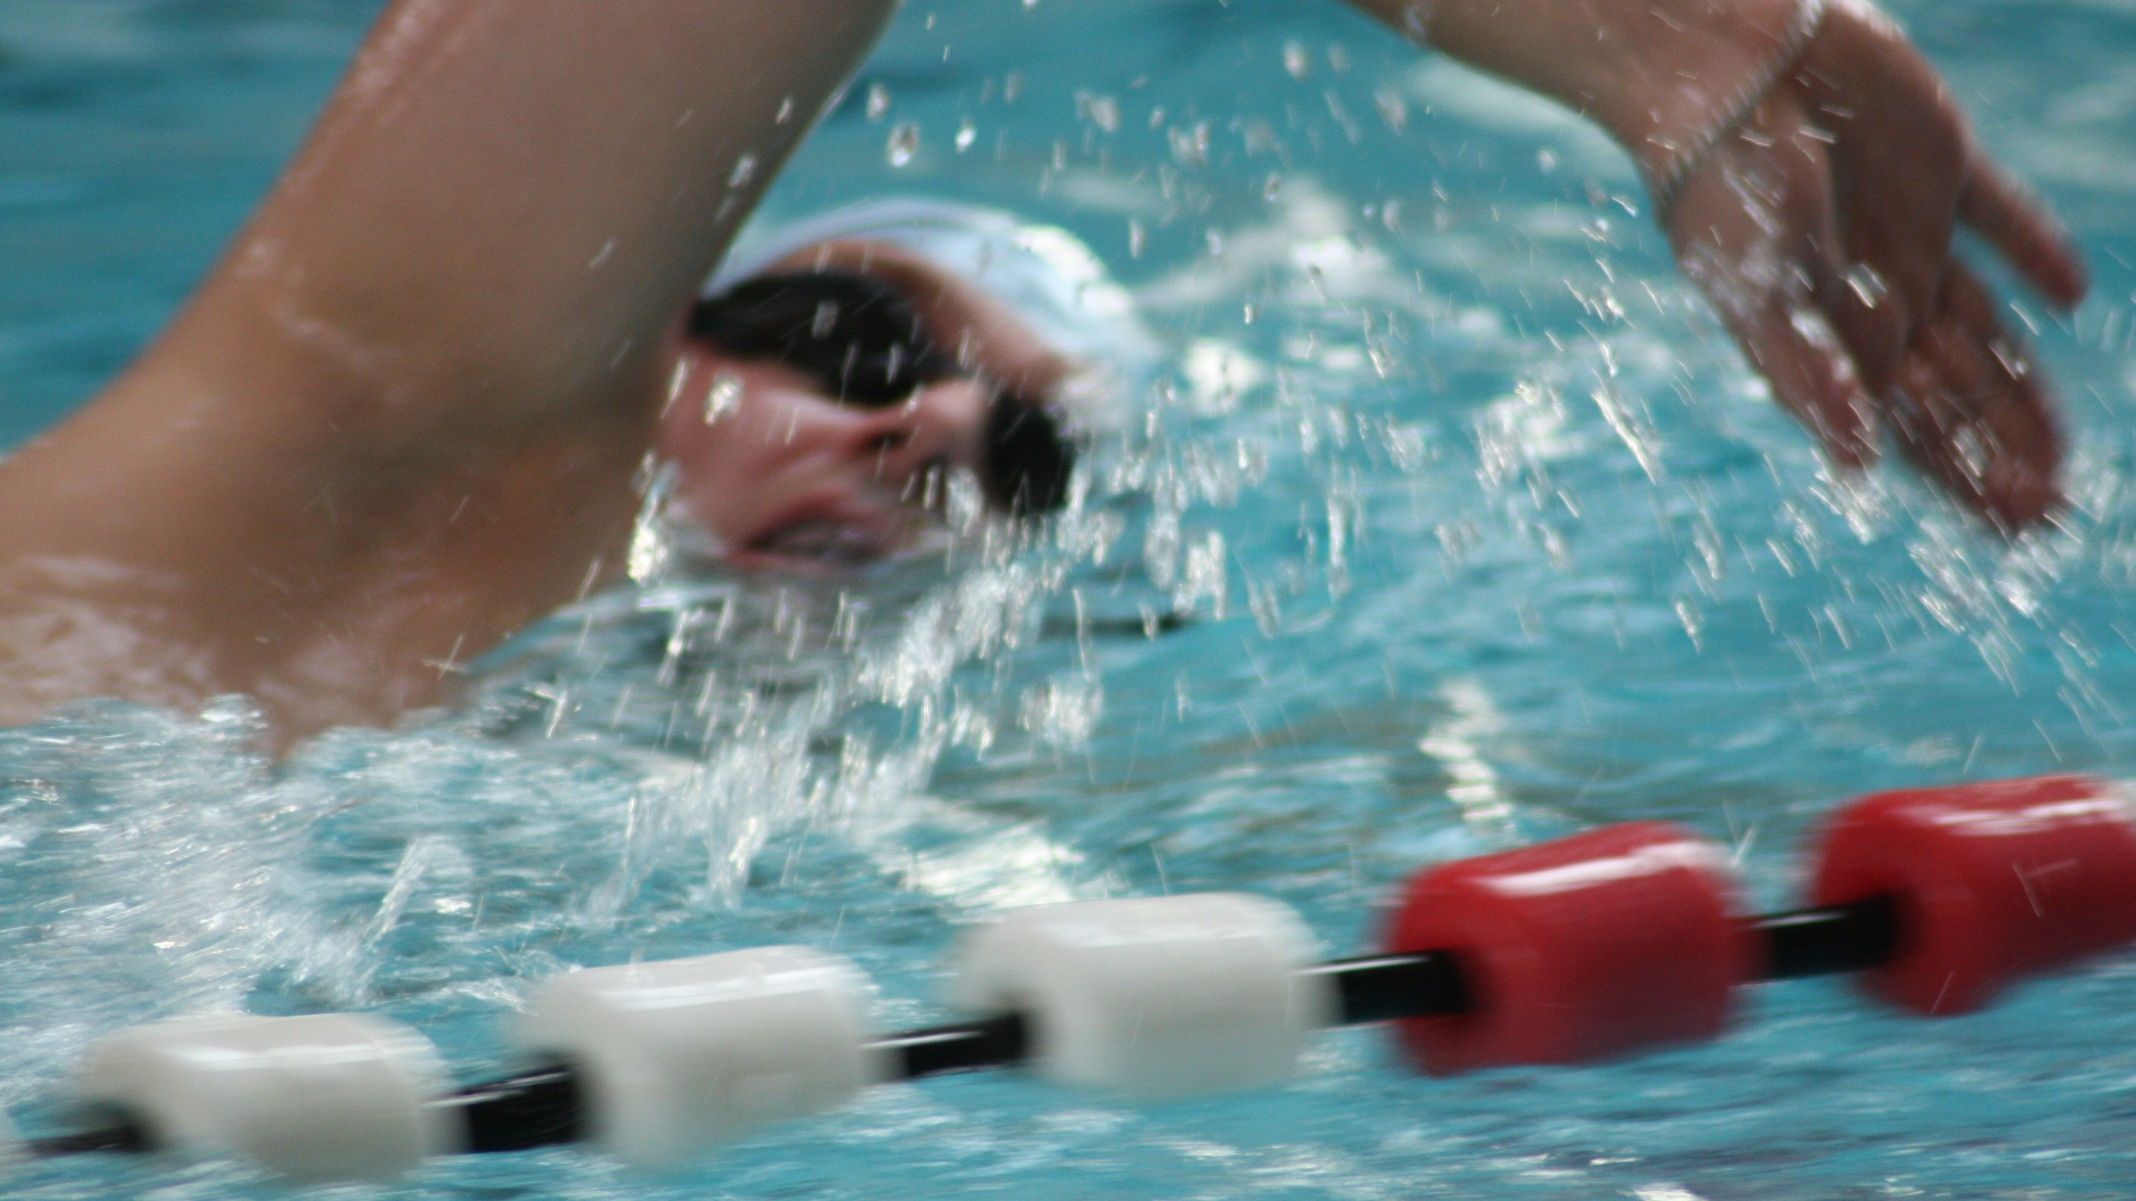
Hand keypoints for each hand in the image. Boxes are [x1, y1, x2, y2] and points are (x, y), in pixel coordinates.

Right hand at [1662, 0, 2086, 529]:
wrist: (1714, 68)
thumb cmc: (1716, 186)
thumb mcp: (1754, 292)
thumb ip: (1804, 374)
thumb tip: (1855, 468)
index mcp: (1828, 336)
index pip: (1905, 429)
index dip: (1957, 480)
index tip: (2012, 527)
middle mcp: (1873, 299)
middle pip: (1950, 395)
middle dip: (1994, 454)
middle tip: (2049, 511)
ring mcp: (1909, 235)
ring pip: (1982, 331)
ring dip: (2019, 391)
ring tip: (2061, 454)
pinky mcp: (1935, 168)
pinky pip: (1999, 220)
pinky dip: (2035, 255)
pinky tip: (2071, 298)